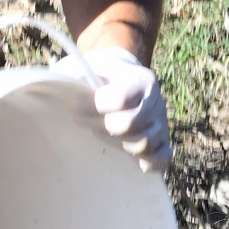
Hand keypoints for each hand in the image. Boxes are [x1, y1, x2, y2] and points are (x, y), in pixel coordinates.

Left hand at [77, 47, 169, 171]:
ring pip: (142, 144)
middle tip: (81, 119)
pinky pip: (161, 160)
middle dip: (97, 124)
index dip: (91, 105)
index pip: (120, 98)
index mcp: (141, 80)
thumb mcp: (85, 65)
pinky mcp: (161, 143)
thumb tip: (66, 90)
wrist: (122, 77)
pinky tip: (124, 154)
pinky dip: (144, 163)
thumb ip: (75, 75)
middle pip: (129, 124)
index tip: (72, 105)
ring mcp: (161, 124)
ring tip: (98, 131)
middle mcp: (156, 102)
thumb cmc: (98, 75)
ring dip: (113, 142)